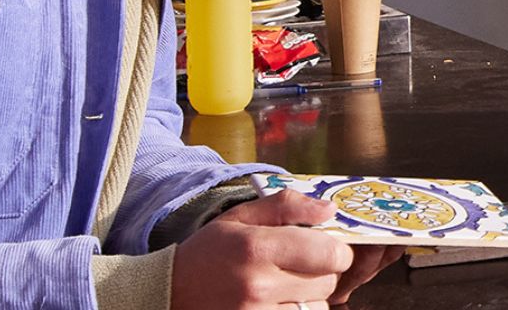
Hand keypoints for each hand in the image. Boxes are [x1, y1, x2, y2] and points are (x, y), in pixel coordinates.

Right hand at [171, 192, 355, 309]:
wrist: (170, 292)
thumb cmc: (210, 252)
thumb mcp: (241, 217)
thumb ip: (287, 207)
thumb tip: (329, 209)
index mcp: (257, 248)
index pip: (330, 254)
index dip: (336, 250)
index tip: (325, 248)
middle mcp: (259, 285)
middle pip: (328, 282)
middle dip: (322, 271)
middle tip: (298, 266)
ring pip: (318, 307)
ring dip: (310, 297)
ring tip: (284, 286)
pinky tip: (278, 301)